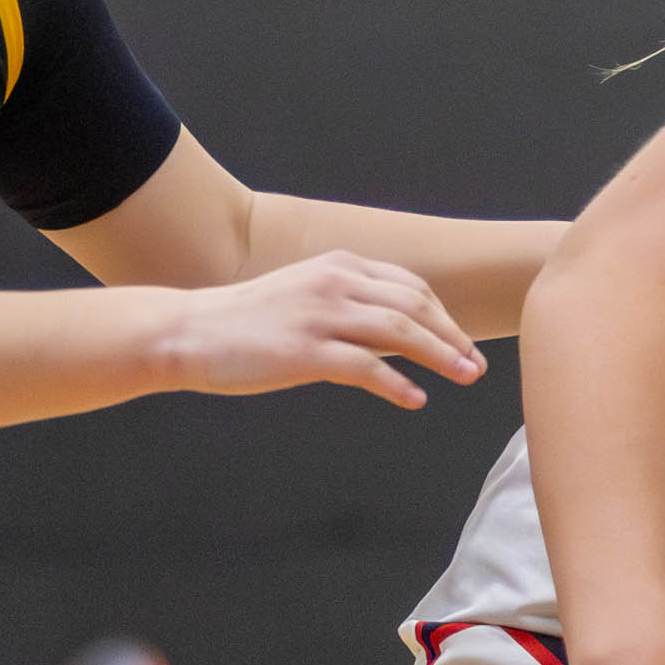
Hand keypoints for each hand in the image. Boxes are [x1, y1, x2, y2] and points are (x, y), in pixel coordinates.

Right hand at [157, 250, 482, 408]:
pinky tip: (415, 398)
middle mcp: (335, 283)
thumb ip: (348, 306)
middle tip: (476, 365)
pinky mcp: (305, 351)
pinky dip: (398, 384)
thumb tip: (393, 336)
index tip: (462, 341)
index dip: (443, 315)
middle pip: (415, 305)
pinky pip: (366, 367)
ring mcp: (320, 315)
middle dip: (452, 336)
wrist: (189, 332)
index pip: (409, 286)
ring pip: (400, 331)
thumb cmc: (246, 322)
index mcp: (338, 266)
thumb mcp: (304, 296)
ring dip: (440, 355)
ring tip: (465, 377)